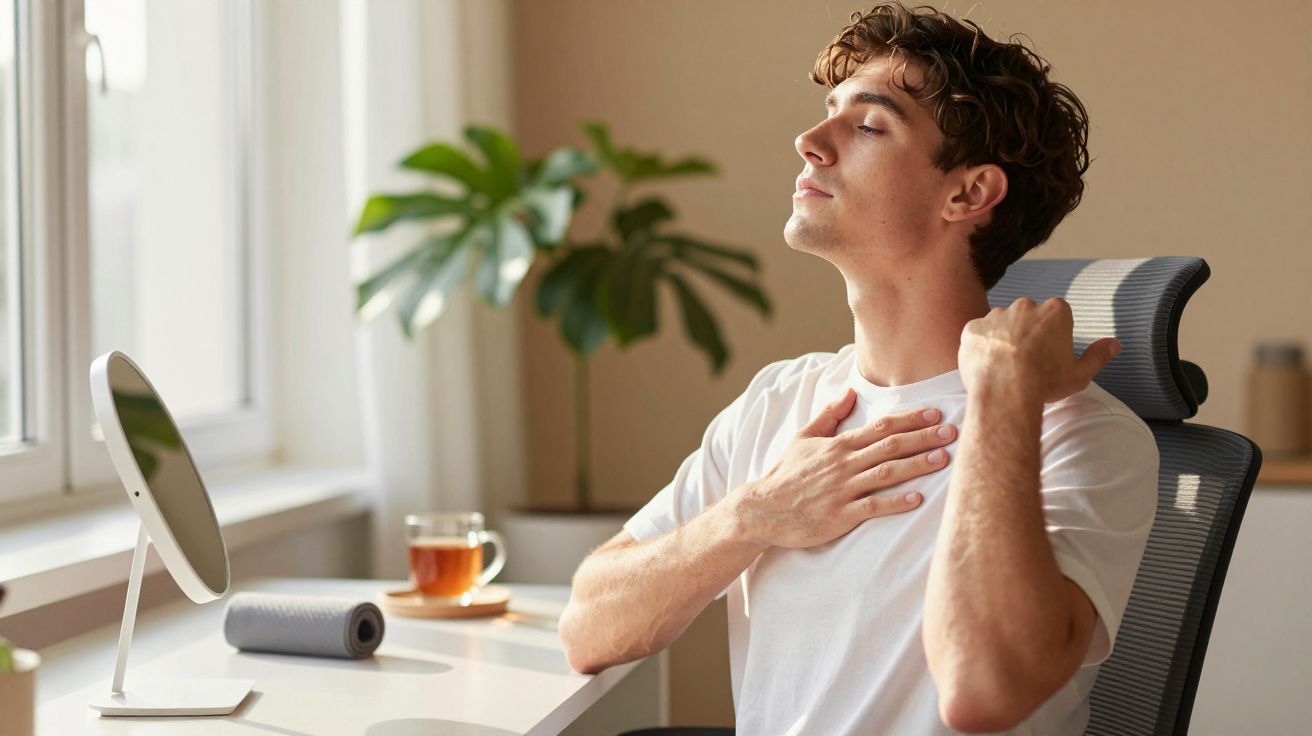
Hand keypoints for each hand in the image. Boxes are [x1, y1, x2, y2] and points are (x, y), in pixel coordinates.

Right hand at [734, 387, 956, 548]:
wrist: (763, 509)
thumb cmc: (785, 474)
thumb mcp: (803, 438)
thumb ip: (829, 415)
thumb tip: (849, 392)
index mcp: (838, 445)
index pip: (881, 427)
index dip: (911, 419)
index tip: (936, 412)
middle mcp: (843, 464)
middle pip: (890, 446)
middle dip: (924, 437)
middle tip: (953, 431)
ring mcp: (842, 490)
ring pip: (886, 473)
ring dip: (917, 465)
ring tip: (944, 459)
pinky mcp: (839, 516)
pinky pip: (872, 506)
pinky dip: (895, 502)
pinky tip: (916, 499)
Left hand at [958, 297, 1120, 403]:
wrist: (1005, 393)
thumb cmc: (1045, 384)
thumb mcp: (1080, 373)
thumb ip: (1098, 355)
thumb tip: (1114, 344)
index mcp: (1055, 311)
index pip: (1056, 318)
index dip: (1053, 339)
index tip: (1049, 358)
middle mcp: (1025, 305)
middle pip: (1027, 318)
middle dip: (1027, 335)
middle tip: (1026, 364)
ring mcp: (996, 315)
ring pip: (1001, 325)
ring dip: (1002, 340)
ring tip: (1004, 368)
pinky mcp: (972, 328)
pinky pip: (977, 335)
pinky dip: (980, 348)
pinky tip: (986, 367)